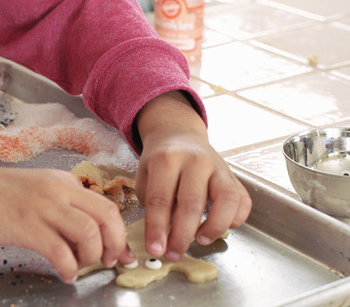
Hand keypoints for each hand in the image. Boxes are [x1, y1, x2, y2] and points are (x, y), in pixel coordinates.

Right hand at [0, 166, 134, 282]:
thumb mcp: (39, 191)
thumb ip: (63, 207)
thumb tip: (88, 235)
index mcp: (65, 183)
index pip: (105, 206)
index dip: (119, 234)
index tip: (120, 254)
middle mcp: (59, 191)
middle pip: (107, 215)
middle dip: (115, 244)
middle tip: (107, 261)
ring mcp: (44, 208)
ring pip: (88, 232)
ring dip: (92, 256)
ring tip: (79, 266)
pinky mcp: (27, 226)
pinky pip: (60, 250)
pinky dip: (69, 267)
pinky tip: (64, 274)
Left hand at [134, 91, 251, 260]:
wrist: (179, 135)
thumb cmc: (160, 161)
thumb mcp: (146, 177)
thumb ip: (153, 204)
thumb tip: (163, 238)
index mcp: (167, 159)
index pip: (161, 199)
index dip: (157, 228)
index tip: (155, 250)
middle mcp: (195, 161)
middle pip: (191, 203)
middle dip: (182, 235)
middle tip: (173, 254)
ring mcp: (219, 167)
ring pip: (226, 200)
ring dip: (213, 227)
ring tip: (199, 240)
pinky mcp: (234, 176)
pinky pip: (243, 202)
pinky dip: (234, 220)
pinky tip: (219, 227)